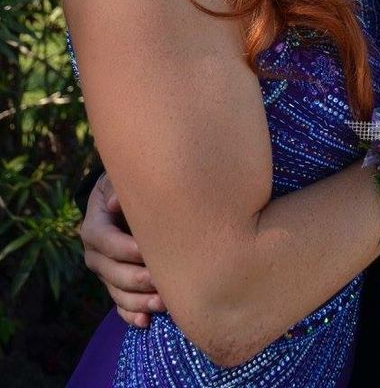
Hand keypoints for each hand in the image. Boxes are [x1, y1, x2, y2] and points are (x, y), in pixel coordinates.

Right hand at [81, 173, 165, 327]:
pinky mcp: (115, 285)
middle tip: (164, 281)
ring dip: (139, 301)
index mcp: (93, 227)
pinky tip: (146, 321)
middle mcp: (95, 254)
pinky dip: (132, 315)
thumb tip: (114, 203)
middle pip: (112, 272)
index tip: (148, 250)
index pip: (105, 241)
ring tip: (163, 304)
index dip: (125, 248)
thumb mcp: (118, 181)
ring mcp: (104, 272)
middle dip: (138, 279)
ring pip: (117, 293)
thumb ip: (118, 190)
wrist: (121, 200)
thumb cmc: (125, 187)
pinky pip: (120, 305)